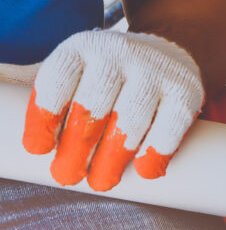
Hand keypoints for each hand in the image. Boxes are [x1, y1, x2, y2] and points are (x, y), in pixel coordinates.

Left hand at [23, 29, 203, 190]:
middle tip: (66, 177)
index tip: (37, 149)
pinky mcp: (186, 91)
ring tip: (100, 182)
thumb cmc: (109, 74)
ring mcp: (155, 71)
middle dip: (76, 148)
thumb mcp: (74, 66)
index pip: (56, 82)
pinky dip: (156, 152)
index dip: (43, 118)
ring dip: (112, 158)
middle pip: (92, 107)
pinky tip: (145, 171)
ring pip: (129, 121)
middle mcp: (118, 53)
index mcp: (82, 48)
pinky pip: (170, 126)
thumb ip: (34, 83)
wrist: (170, 52)